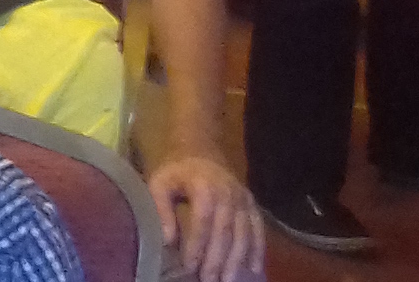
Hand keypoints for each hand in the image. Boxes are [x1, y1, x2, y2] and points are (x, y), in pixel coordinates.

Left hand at [145, 153, 261, 281]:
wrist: (199, 151)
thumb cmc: (175, 172)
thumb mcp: (159, 183)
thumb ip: (161, 209)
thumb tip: (168, 240)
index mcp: (204, 187)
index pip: (202, 221)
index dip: (197, 246)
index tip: (189, 267)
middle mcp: (228, 193)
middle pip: (225, 231)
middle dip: (217, 259)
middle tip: (209, 281)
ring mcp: (243, 198)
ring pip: (243, 233)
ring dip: (237, 260)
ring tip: (227, 280)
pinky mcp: (252, 203)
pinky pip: (258, 228)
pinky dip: (258, 249)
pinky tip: (254, 269)